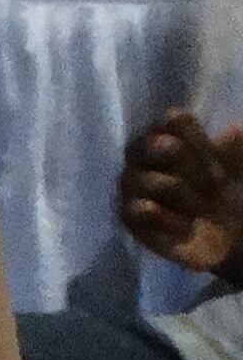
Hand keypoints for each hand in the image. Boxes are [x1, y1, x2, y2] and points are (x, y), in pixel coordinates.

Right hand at [114, 111, 240, 274]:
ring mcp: (132, 184)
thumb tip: (234, 128)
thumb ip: (234, 145)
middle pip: (154, 145)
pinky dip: (166, 219)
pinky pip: (139, 210)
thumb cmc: (229, 193)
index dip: (199, 143)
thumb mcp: (238, 164)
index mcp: (169, 134)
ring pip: (146, 180)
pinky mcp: (128, 215)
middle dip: (187, 166)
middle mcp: (143, 154)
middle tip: (211, 187)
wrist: (227, 239)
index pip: (174, 120)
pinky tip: (185, 229)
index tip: (220, 170)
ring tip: (201, 212)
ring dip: (182, 196)